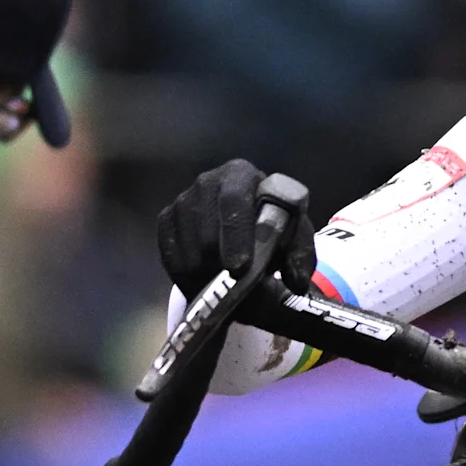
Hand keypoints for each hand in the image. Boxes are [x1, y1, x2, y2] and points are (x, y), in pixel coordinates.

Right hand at [156, 158, 312, 294]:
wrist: (245, 229)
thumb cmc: (272, 228)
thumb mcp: (294, 238)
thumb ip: (300, 255)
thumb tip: (297, 283)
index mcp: (241, 175)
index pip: (233, 201)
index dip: (235, 236)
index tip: (240, 269)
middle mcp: (207, 181)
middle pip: (206, 233)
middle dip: (220, 267)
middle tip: (233, 289)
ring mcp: (182, 200)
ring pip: (188, 252)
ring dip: (205, 278)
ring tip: (222, 288)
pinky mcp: (166, 220)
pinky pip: (170, 257)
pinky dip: (186, 278)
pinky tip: (204, 282)